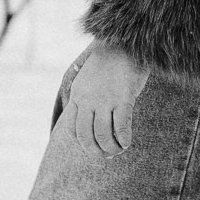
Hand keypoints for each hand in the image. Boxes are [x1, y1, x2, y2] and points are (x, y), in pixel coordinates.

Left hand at [65, 40, 148, 155]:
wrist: (123, 43)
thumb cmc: (108, 63)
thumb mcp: (87, 79)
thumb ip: (86, 98)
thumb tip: (91, 120)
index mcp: (77, 95)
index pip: (73, 129)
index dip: (82, 143)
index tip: (93, 147)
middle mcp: (87, 99)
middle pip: (86, 137)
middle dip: (96, 152)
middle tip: (106, 156)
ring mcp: (105, 99)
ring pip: (104, 136)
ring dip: (112, 149)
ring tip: (119, 150)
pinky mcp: (123, 98)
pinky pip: (121, 127)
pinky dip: (124, 139)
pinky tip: (127, 141)